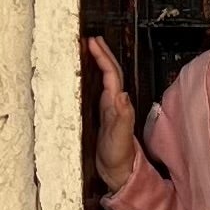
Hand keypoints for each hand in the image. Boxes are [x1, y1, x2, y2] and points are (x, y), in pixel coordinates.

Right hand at [85, 36, 139, 192]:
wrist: (119, 171)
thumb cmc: (119, 156)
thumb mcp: (120, 137)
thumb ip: (122, 117)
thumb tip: (122, 94)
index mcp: (118, 104)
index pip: (112, 74)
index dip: (103, 57)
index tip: (93, 42)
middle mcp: (115, 102)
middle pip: (110, 71)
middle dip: (102, 53)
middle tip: (90, 39)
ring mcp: (109, 107)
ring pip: (105, 78)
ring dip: (99, 61)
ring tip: (89, 48)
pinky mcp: (102, 113)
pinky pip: (98, 88)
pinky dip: (94, 76)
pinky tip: (87, 72)